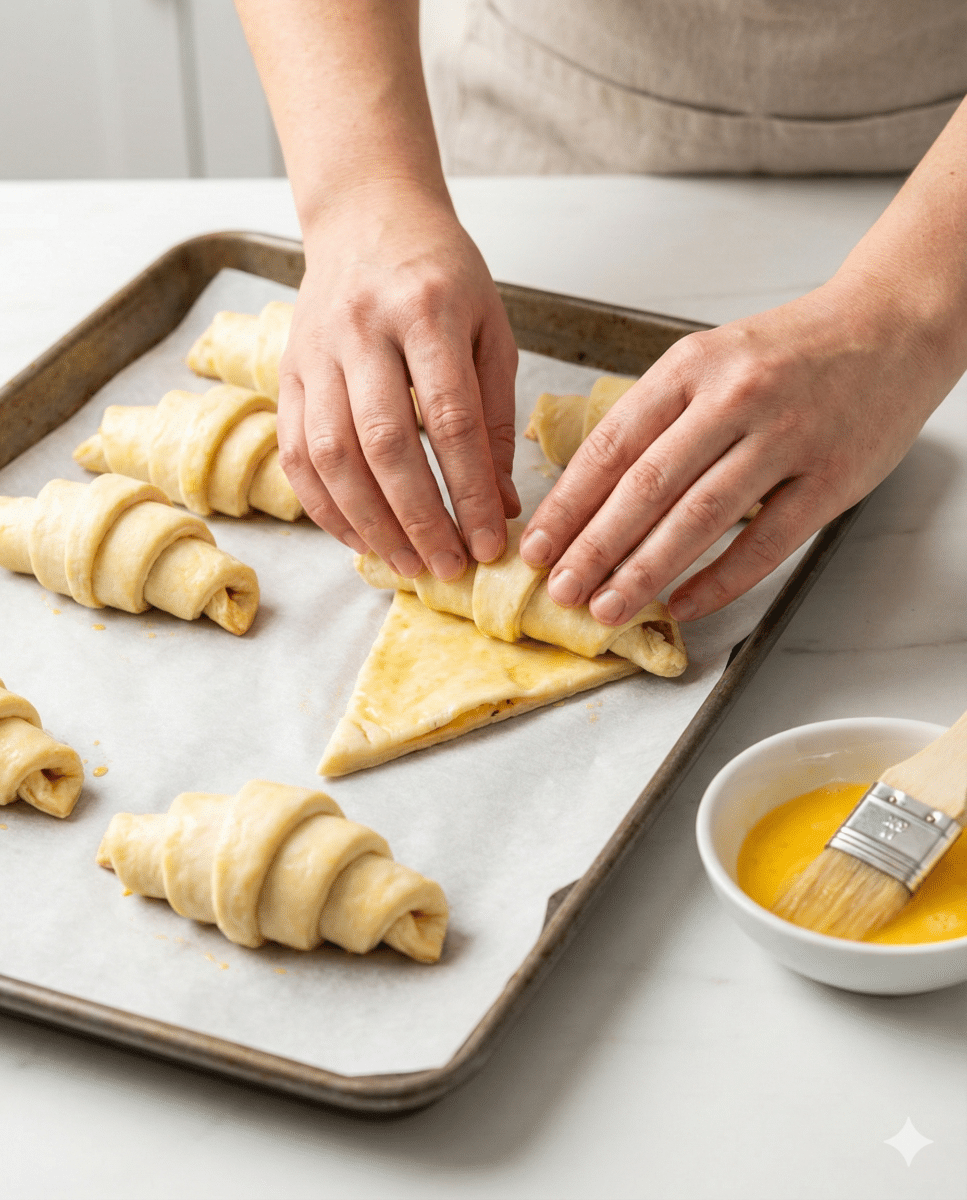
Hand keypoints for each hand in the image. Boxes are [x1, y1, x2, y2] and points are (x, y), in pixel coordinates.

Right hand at [277, 183, 519, 578]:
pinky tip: (359, 538)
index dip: (469, 489)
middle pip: (384, 442)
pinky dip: (324, 506)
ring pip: (330, 454)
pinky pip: (294, 452)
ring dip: (369, 522)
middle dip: (419, 517)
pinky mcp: (285, 372)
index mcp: (427, 310)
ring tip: (407, 564)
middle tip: (448, 566)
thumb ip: (494, 416)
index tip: (489, 541)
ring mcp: (314, 351)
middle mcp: (362, 328)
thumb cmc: (440, 274)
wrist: (365, 215)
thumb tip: (500, 505)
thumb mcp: (489, 329)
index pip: (449, 417)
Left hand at [519, 277, 949, 622]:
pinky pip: (764, 544)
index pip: (613, 445)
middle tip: (561, 590)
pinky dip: (719, 581)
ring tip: (607, 606)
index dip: (569, 503)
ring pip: (700, 519)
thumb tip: (589, 491)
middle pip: (648, 487)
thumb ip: (657, 415)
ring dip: (645, 571)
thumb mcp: (710, 359)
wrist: (889, 326)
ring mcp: (786, 439)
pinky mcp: (830, 479)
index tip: (538, 545)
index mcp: (692, 366)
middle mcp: (735, 399)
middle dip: (595, 547)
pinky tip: (683, 604)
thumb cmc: (787, 352)